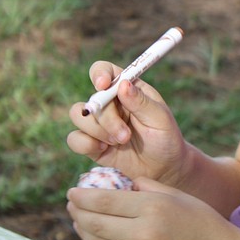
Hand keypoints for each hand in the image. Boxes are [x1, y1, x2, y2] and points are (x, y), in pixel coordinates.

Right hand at [67, 61, 189, 187]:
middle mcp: (110, 103)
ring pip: (78, 115)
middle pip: (92, 98)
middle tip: (126, 136)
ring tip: (121, 142)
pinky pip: (74, 138)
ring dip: (98, 130)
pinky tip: (104, 150)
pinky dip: (85, 144)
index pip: (105, 70)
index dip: (99, 73)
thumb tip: (123, 84)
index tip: (103, 85)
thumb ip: (141, 102)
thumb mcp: (160, 119)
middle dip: (107, 118)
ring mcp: (99, 123)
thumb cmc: (165, 138)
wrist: (163, 168)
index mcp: (127, 90)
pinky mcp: (91, 144)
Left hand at [67, 178, 238, 239]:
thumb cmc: (197, 218)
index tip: (71, 192)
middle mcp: (144, 234)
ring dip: (85, 231)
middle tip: (72, 206)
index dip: (82, 197)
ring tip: (80, 221)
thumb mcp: (174, 194)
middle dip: (78, 213)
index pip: (104, 201)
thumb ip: (143, 186)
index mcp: (152, 208)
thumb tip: (113, 184)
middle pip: (95, 223)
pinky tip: (99, 238)